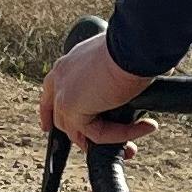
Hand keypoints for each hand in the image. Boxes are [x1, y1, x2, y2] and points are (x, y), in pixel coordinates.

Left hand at [39, 29, 154, 149]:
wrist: (135, 44)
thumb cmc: (135, 46)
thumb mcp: (120, 62)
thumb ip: (116, 78)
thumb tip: (135, 88)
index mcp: (70, 64)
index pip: (51, 91)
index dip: (48, 112)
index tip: (48, 127)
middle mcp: (61, 77)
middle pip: (60, 117)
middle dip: (80, 136)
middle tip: (102, 146)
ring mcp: (63, 93)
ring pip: (78, 130)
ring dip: (108, 139)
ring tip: (132, 144)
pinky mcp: (72, 107)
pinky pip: (98, 134)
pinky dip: (123, 134)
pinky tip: (144, 127)